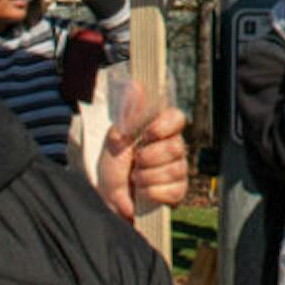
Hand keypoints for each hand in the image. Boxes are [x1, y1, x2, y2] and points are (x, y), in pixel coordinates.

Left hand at [96, 103, 189, 221]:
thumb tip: (135, 84)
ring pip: (174, 170)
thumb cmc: (112, 166)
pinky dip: (151, 193)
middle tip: (135, 162)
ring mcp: (177, 170)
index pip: (177, 118)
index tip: (147, 134)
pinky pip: (173, 191)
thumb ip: (128, 113)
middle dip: (149, 157)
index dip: (164, 126)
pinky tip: (142, 193)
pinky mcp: (177, 192)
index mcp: (160, 130)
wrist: (106, 199)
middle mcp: (173, 148)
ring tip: (135, 179)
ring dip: (147, 177)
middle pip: (176, 147)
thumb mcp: (115, 137)